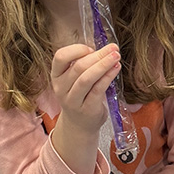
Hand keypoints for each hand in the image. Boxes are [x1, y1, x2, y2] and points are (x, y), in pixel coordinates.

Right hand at [49, 43, 120, 173]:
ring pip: (87, 79)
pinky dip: (108, 76)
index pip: (60, 57)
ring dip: (103, 65)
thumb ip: (83, 64)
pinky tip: (116, 68)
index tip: (92, 48)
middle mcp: (61, 88)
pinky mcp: (87, 109)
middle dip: (98, 55)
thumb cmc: (80, 95)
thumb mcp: (74, 79)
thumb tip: (103, 48)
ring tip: (116, 56)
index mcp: (56, 76)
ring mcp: (73, 100)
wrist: (79, 125)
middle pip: (78, 67)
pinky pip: (98, 90)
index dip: (77, 50)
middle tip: (113, 47)